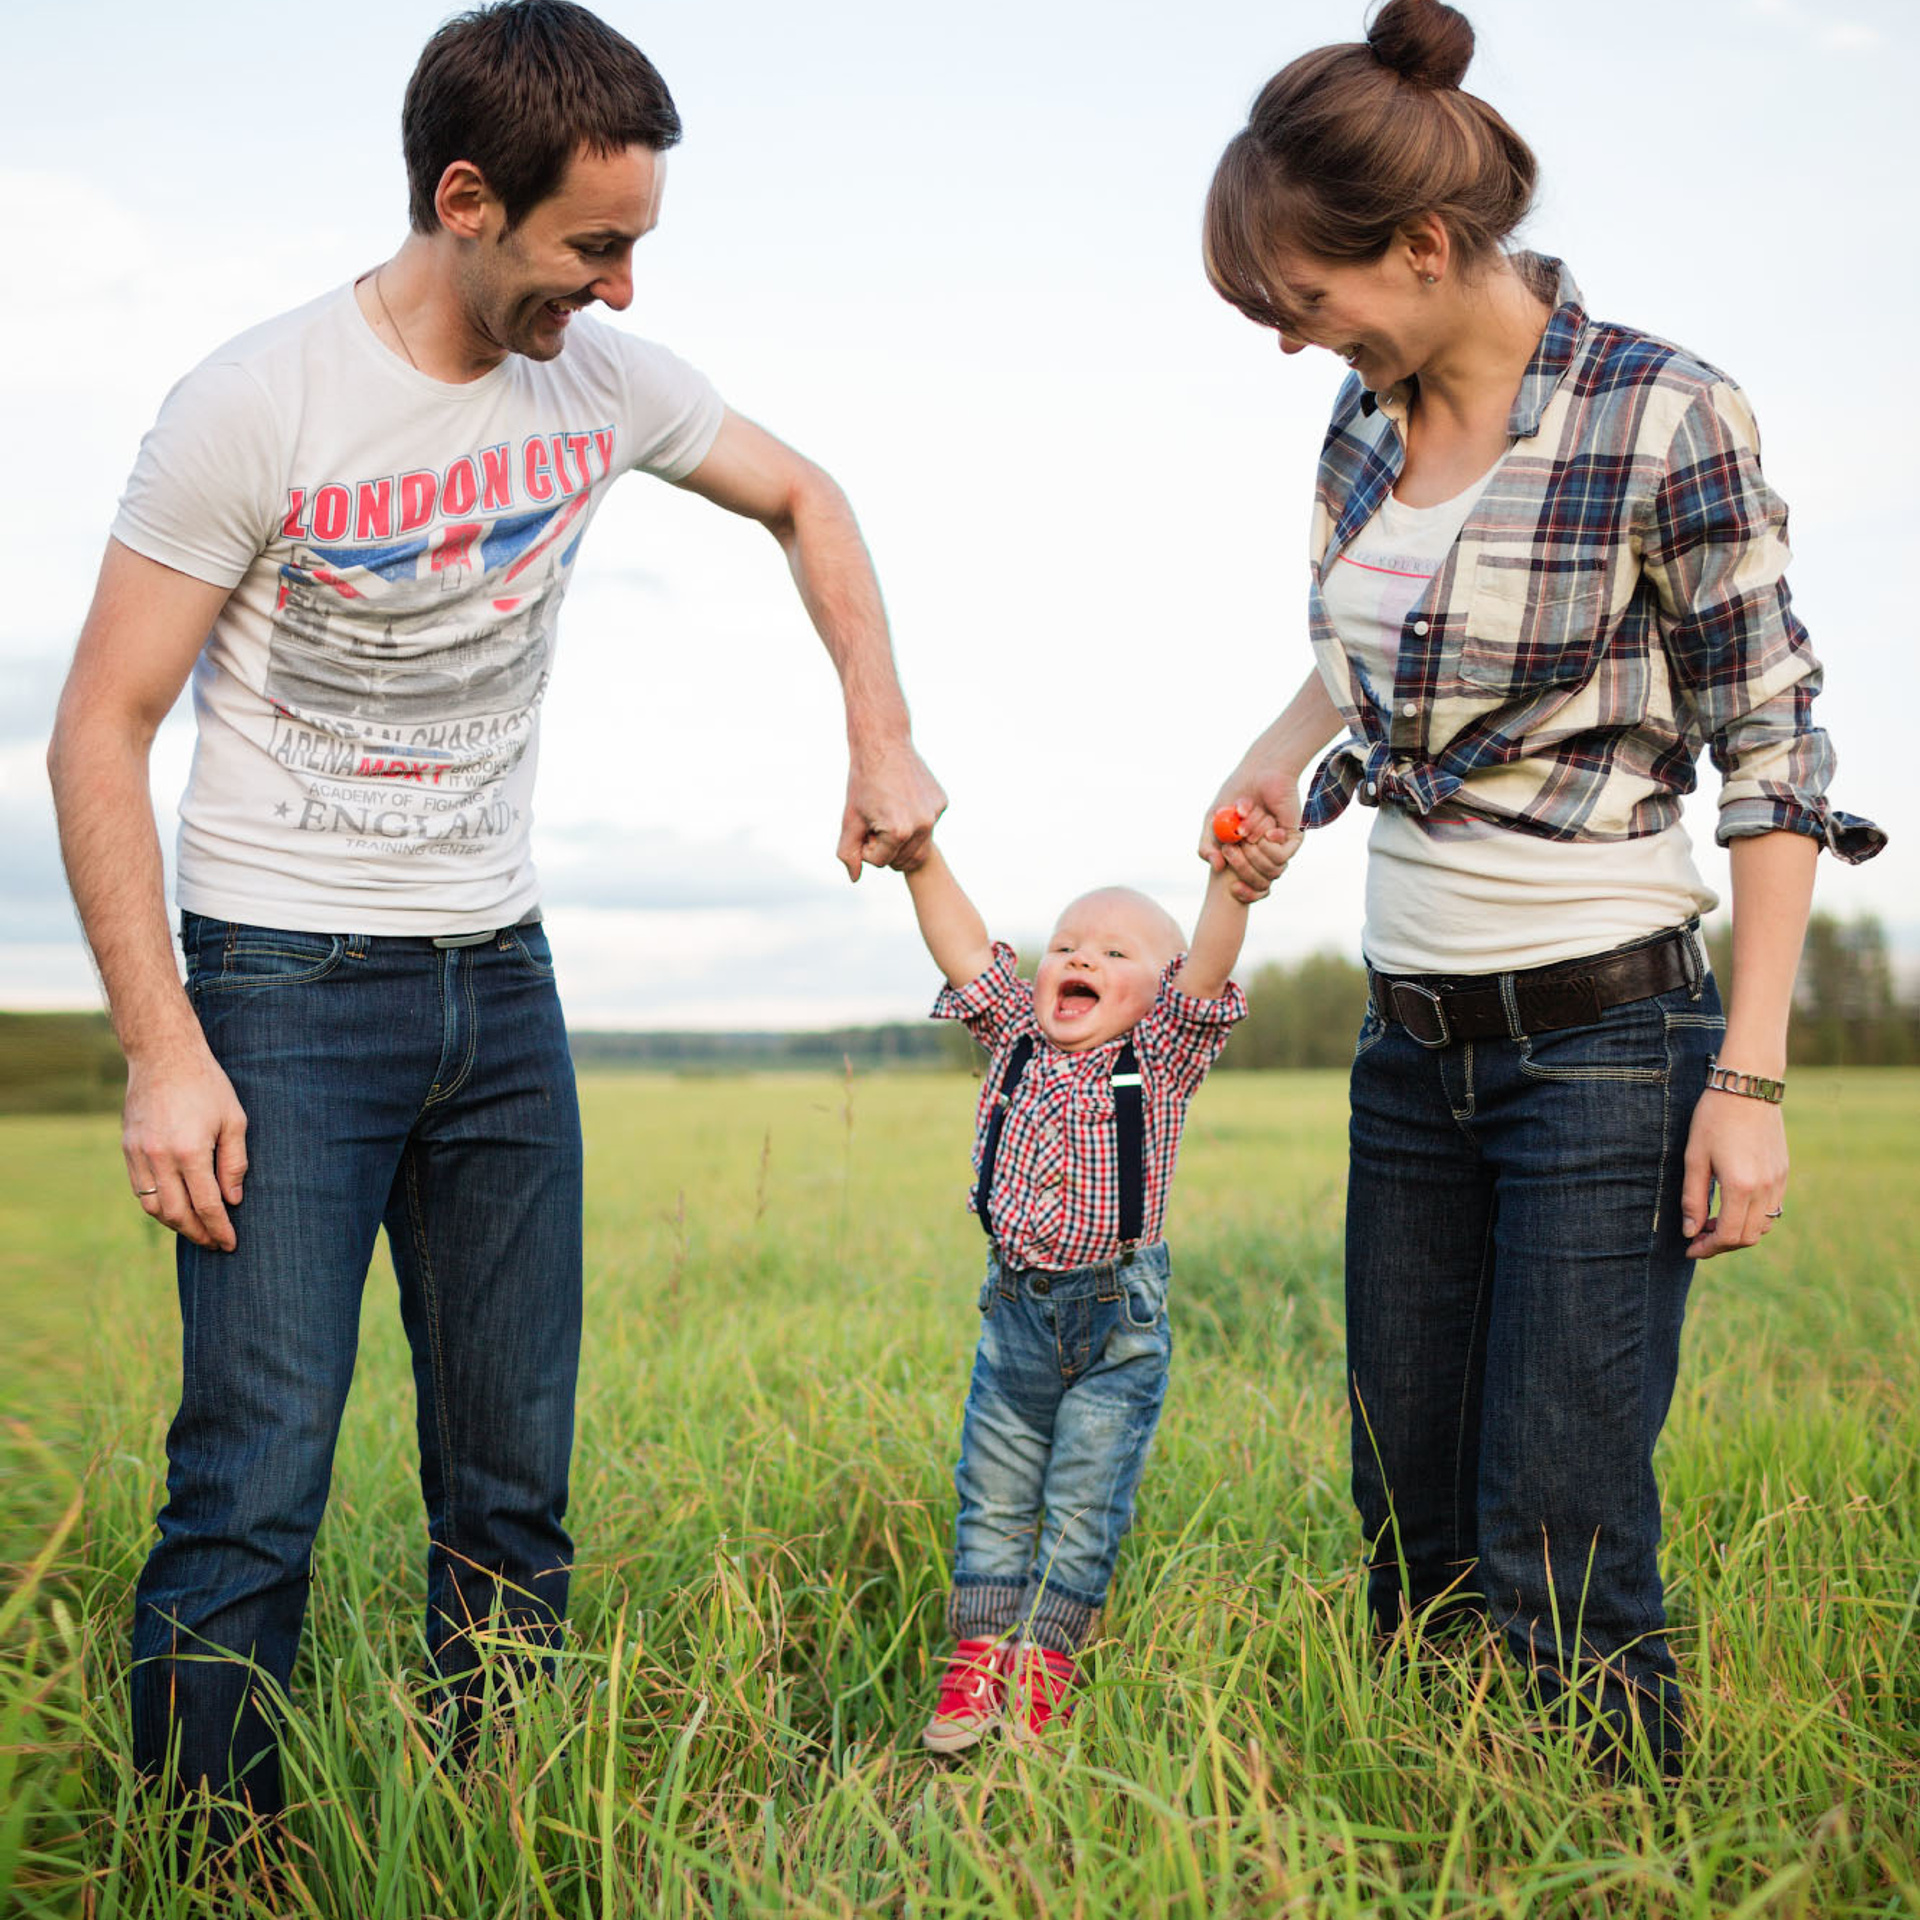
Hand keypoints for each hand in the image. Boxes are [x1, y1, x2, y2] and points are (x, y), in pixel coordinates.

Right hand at [123, 1041, 248, 1251]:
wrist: (164, 1056)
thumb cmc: (207, 1085)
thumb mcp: (234, 1120)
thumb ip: (234, 1163)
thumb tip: (233, 1201)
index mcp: (190, 1151)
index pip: (207, 1205)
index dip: (220, 1229)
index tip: (230, 1244)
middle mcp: (160, 1157)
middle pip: (177, 1213)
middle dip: (198, 1234)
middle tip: (215, 1243)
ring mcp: (139, 1154)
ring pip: (154, 1207)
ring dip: (175, 1224)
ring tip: (197, 1229)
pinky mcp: (127, 1148)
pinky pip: (140, 1190)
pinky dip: (158, 1205)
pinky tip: (176, 1207)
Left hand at [838, 742, 946, 879]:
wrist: (883, 743)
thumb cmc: (863, 782)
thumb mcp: (850, 820)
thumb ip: (849, 853)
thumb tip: (854, 878)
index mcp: (899, 831)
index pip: (880, 862)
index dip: (867, 847)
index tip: (864, 825)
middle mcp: (923, 825)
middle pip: (904, 861)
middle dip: (886, 849)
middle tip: (876, 822)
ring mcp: (936, 814)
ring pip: (919, 848)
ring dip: (901, 840)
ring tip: (888, 816)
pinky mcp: (942, 803)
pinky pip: (928, 827)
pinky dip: (915, 823)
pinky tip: (903, 802)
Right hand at [1199, 768, 1305, 903]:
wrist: (1259, 775)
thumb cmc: (1235, 796)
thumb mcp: (1212, 822)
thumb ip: (1206, 846)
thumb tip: (1216, 866)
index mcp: (1244, 855)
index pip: (1249, 887)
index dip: (1244, 893)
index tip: (1233, 889)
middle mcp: (1263, 855)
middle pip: (1259, 883)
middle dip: (1243, 868)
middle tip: (1232, 850)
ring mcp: (1279, 848)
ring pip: (1270, 870)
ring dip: (1256, 852)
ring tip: (1249, 829)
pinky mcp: (1293, 840)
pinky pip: (1282, 857)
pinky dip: (1270, 845)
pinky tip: (1269, 829)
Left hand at [1680, 1090, 1786, 1258]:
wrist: (1748, 1088)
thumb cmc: (1714, 1118)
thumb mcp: (1694, 1157)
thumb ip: (1692, 1198)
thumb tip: (1690, 1231)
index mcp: (1740, 1186)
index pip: (1728, 1235)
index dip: (1708, 1247)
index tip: (1690, 1248)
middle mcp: (1765, 1188)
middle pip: (1747, 1236)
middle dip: (1721, 1244)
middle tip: (1697, 1238)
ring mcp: (1779, 1181)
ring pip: (1762, 1226)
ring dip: (1738, 1232)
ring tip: (1712, 1222)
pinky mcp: (1784, 1173)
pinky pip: (1772, 1209)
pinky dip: (1752, 1218)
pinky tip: (1731, 1207)